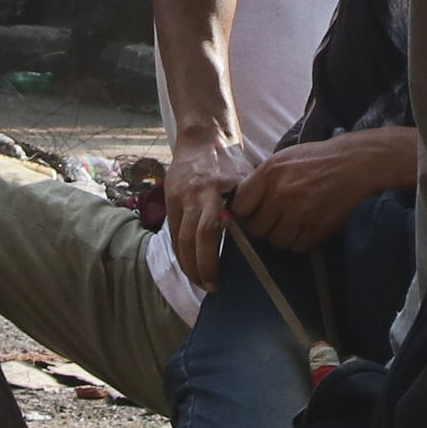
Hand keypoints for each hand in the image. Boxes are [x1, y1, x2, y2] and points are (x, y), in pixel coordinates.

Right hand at [164, 121, 257, 292]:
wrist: (202, 138)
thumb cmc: (231, 162)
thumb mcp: (245, 180)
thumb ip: (246, 208)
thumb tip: (258, 240)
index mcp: (212, 190)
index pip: (207, 232)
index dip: (210, 259)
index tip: (218, 280)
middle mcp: (192, 196)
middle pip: (189, 241)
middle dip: (198, 269)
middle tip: (211, 288)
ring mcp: (177, 199)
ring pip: (177, 240)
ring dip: (188, 265)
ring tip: (201, 282)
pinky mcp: (169, 201)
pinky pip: (172, 234)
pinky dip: (180, 253)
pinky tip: (190, 266)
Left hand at [230, 128, 418, 255]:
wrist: (356, 164)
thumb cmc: (317, 160)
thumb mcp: (284, 159)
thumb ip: (261, 180)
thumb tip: (240, 205)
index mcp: (270, 173)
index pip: (240, 206)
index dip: (246, 212)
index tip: (254, 211)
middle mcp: (281, 194)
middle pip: (257, 229)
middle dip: (266, 225)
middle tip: (278, 216)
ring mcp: (300, 213)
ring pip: (277, 241)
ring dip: (284, 235)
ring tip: (295, 221)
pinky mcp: (317, 228)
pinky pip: (298, 247)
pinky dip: (302, 240)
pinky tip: (309, 225)